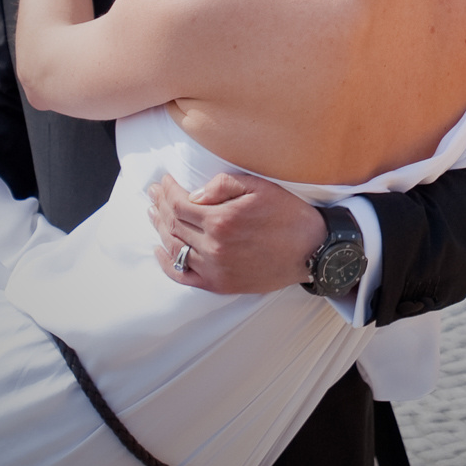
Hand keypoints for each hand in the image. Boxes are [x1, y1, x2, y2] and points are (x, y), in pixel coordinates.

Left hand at [147, 172, 328, 294]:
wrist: (312, 251)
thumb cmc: (288, 215)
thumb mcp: (259, 187)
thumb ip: (223, 185)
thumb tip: (193, 193)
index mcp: (221, 219)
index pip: (179, 204)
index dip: (167, 191)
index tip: (163, 181)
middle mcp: (213, 246)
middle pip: (173, 224)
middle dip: (160, 206)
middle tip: (153, 193)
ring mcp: (215, 268)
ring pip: (175, 247)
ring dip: (160, 229)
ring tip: (153, 214)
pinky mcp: (220, 284)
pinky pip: (184, 275)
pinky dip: (167, 263)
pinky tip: (159, 250)